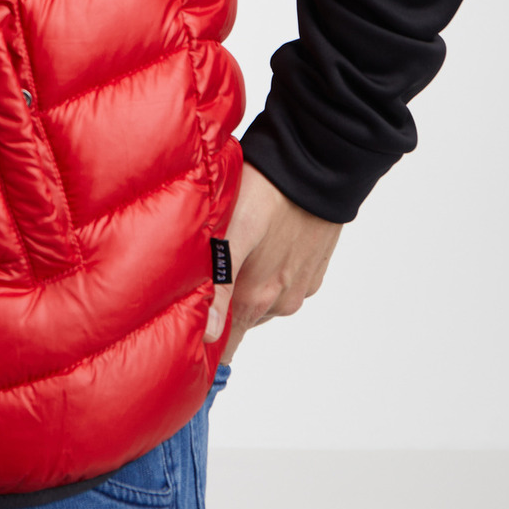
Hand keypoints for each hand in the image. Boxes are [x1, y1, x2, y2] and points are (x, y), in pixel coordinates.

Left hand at [204, 162, 341, 364]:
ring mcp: (301, 285)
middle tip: (204, 266)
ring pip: (264, 296)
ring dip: (249, 279)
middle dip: (223, 301)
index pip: (228, 342)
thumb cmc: (268, 193)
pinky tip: (264, 238)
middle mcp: (281, 301)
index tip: (188, 333)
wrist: (319, 167)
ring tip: (237, 245)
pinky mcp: (314, 267)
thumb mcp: (230, 234)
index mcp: (256, 298)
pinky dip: (271, 265)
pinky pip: (285, 278)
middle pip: (242, 316)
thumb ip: (218, 286)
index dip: (207, 340)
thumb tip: (208, 336)